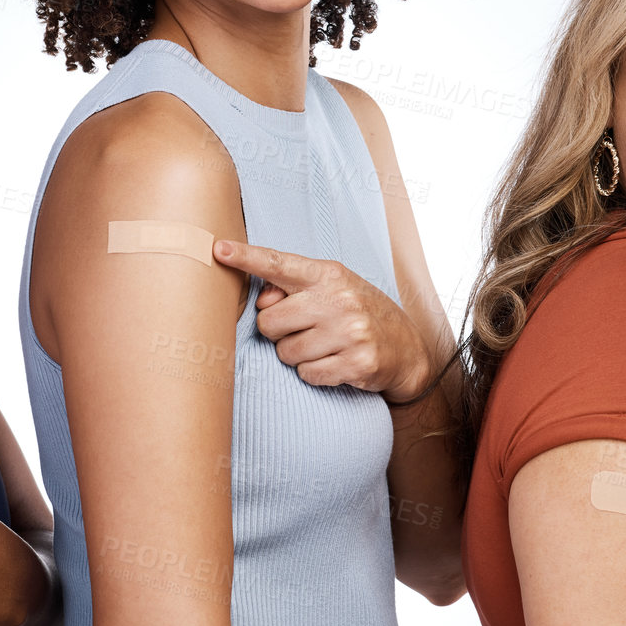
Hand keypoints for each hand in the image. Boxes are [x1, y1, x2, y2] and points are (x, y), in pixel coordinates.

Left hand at [212, 238, 429, 403]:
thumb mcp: (333, 290)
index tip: (219, 250)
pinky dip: (314, 373)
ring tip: (324, 346)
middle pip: (270, 322)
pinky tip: (335, 362)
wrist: (407, 348)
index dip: (246, 257)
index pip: (279, 264)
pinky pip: (307, 374)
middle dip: (278, 332)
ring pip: (286, 353)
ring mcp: (350, 332)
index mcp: (329, 274)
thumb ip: (294, 291)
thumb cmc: (359, 313)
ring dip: (297, 355)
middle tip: (303, 330)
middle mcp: (339, 299)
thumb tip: (262, 303)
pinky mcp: (356, 363)